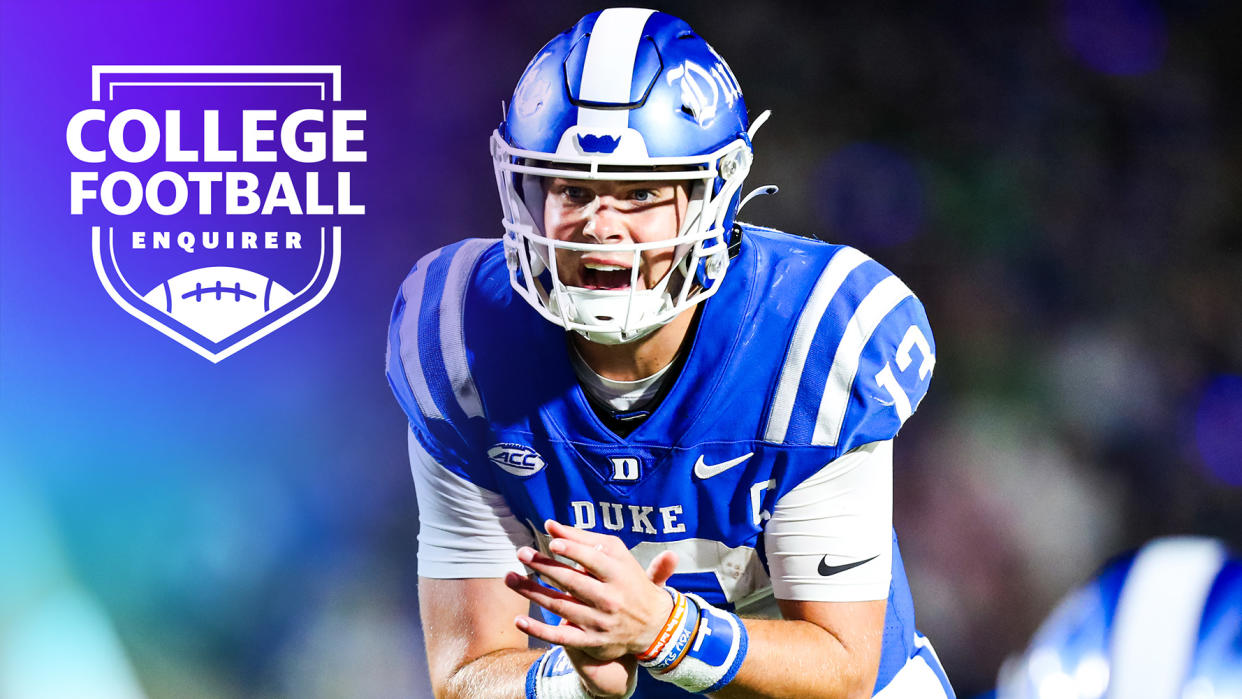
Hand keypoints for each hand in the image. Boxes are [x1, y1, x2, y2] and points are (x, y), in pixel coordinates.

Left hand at [507, 520, 678, 691]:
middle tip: (522, 553)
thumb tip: (550, 525)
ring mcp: (599, 622)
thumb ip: (586, 540)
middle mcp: (610, 599)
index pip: (593, 560)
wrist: (655, 625)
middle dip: (544, 567)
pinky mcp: (590, 641)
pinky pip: (560, 637)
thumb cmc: (630, 581)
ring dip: (532, 592)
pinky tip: (518, 620)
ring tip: (510, 578)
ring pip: (560, 606)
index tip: (552, 543)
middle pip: (572, 582)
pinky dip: (538, 630)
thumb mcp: (618, 557)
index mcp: (619, 574)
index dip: (573, 551)